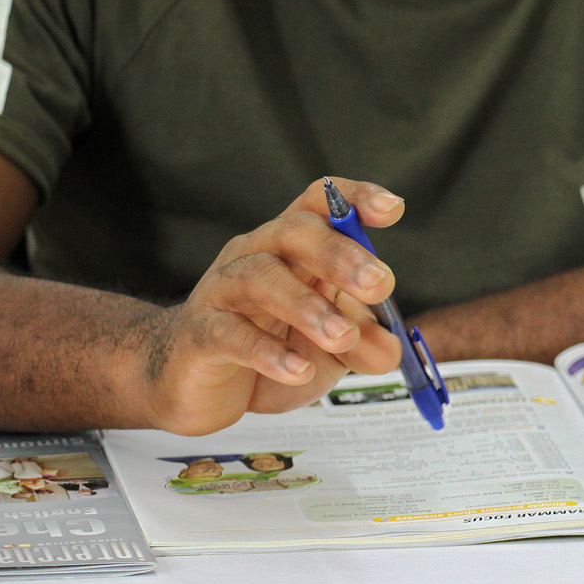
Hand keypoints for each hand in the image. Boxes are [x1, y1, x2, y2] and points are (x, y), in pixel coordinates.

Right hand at [132, 178, 406, 436]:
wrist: (192, 384)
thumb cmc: (267, 347)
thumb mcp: (328, 350)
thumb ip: (363, 344)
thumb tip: (389, 350)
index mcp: (293, 245)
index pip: (321, 202)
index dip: (355, 198)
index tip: (392, 210)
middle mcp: (257, 254)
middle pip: (294, 230)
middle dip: (340, 255)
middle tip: (379, 285)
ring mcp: (223, 290)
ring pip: (260, 277)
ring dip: (307, 306)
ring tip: (342, 337)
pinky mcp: (199, 334)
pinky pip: (230, 333)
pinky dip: (267, 352)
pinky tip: (297, 369)